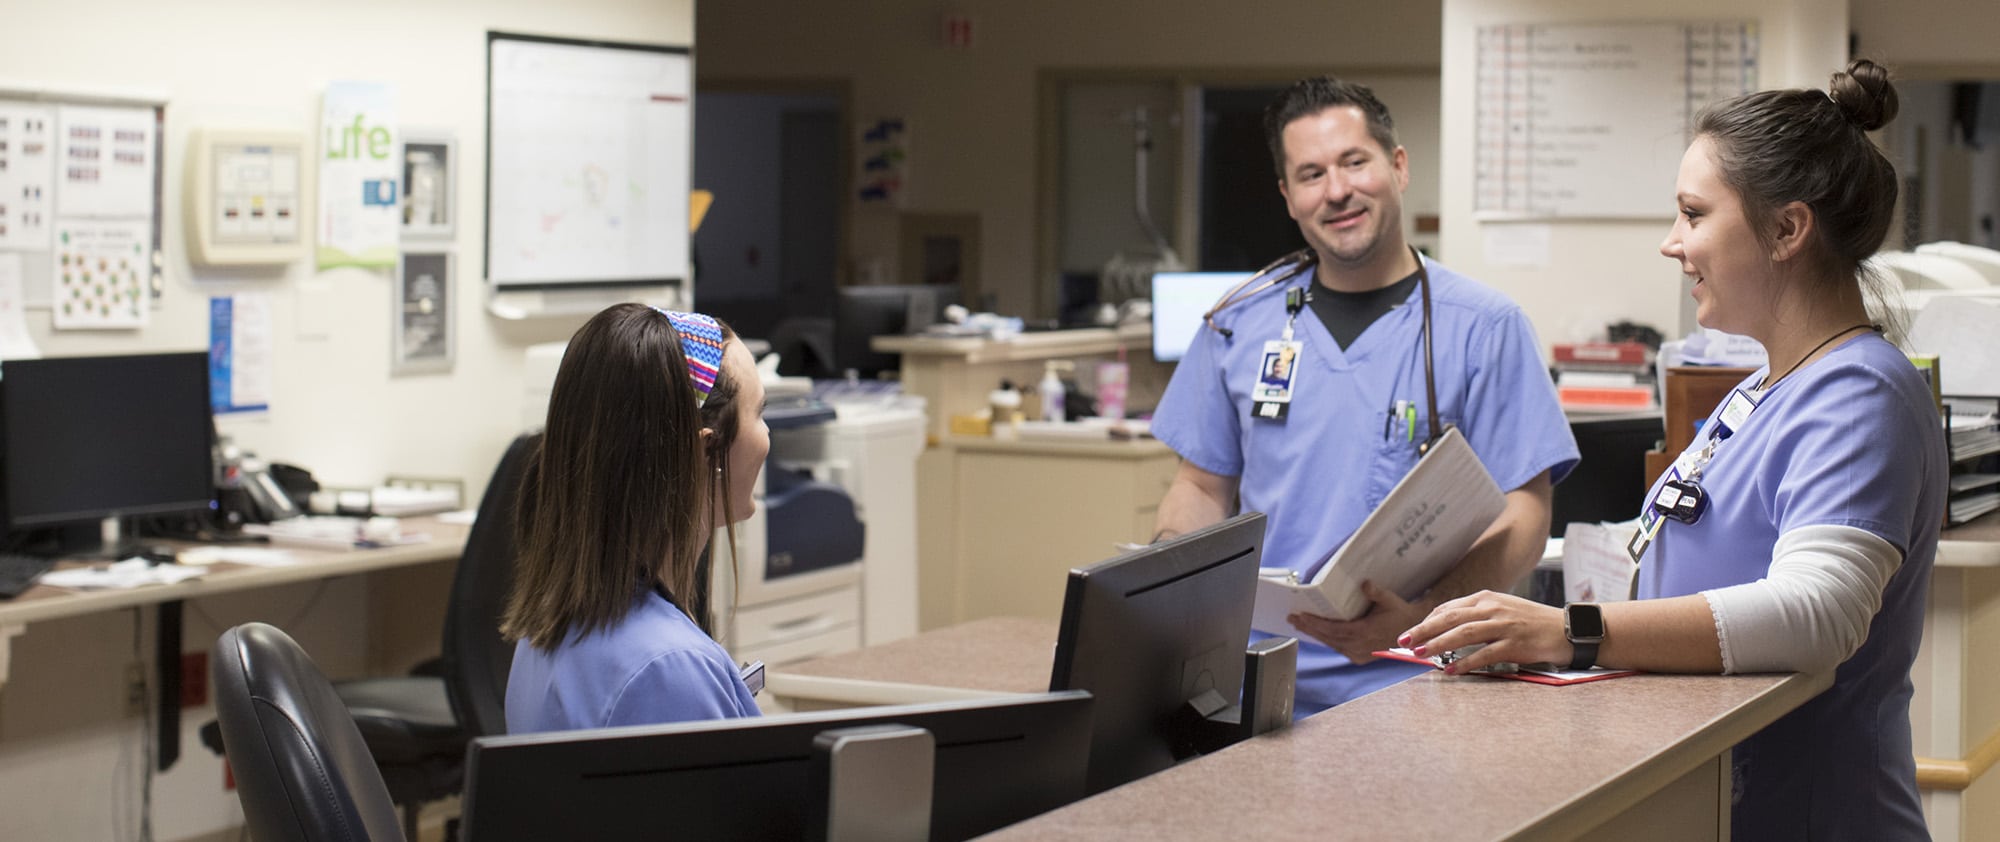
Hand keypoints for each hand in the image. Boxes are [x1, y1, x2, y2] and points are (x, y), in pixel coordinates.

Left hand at [1288, 581, 1431, 663]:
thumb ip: (1376, 593)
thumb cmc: (1400, 614)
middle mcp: (1359, 646)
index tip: (1301, 616)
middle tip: (1293, 618)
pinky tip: (1315, 633)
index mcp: (1365, 633)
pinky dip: (1326, 640)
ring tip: (1299, 624)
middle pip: (1328, 637)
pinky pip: (1338, 648)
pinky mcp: (1359, 657)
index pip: (1334, 629)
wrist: (1413, 632)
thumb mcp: (1390, 600)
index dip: (1316, 624)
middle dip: (1309, 628)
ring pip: (1331, 644)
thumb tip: (1365, 584)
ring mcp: (1359, 653)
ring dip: (1315, 634)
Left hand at [1397, 590, 1568, 674]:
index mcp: (1487, 598)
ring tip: (1419, 654)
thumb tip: (1446, 628)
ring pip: (1463, 633)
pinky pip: (1484, 654)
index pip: (1449, 608)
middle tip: (1403, 641)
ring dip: (1438, 644)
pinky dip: (1465, 663)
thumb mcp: (1502, 610)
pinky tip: (1450, 671)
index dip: (1427, 621)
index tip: (1410, 633)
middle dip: (1423, 630)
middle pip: (1450, 617)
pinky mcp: (1515, 644)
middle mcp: (1493, 608)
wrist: (1568, 629)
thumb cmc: (1532, 622)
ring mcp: (1504, 625)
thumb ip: (1477, 615)